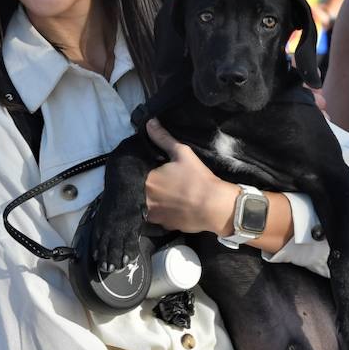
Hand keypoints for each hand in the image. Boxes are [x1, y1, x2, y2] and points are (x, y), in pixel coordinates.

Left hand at [143, 119, 235, 234]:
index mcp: (146, 181)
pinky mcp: (163, 226)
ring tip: (164, 195)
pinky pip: (158, 217)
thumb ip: (163, 138)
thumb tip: (150, 123)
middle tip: (159, 182)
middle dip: (145, 187)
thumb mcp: (182, 153)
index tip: (150, 171)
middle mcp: (145, 201)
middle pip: (138, 192)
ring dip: (151, 201)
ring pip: (146, 206)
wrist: (214, 206)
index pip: (134, 175)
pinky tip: (172, 206)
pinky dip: (162, 212)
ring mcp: (153, 216)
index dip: (141, 173)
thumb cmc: (197, 178)